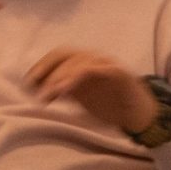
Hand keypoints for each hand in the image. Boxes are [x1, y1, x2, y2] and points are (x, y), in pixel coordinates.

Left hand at [25, 49, 160, 135]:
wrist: (141, 115)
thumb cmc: (111, 105)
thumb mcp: (82, 96)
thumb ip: (65, 89)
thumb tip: (39, 88)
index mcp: (85, 62)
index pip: (60, 55)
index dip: (43, 65)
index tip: (29, 82)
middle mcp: (95, 58)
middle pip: (67, 54)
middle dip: (48, 69)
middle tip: (36, 88)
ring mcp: (108, 64)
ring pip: (80, 61)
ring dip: (61, 76)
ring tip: (49, 93)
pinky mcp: (119, 73)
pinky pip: (96, 69)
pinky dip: (77, 76)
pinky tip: (64, 90)